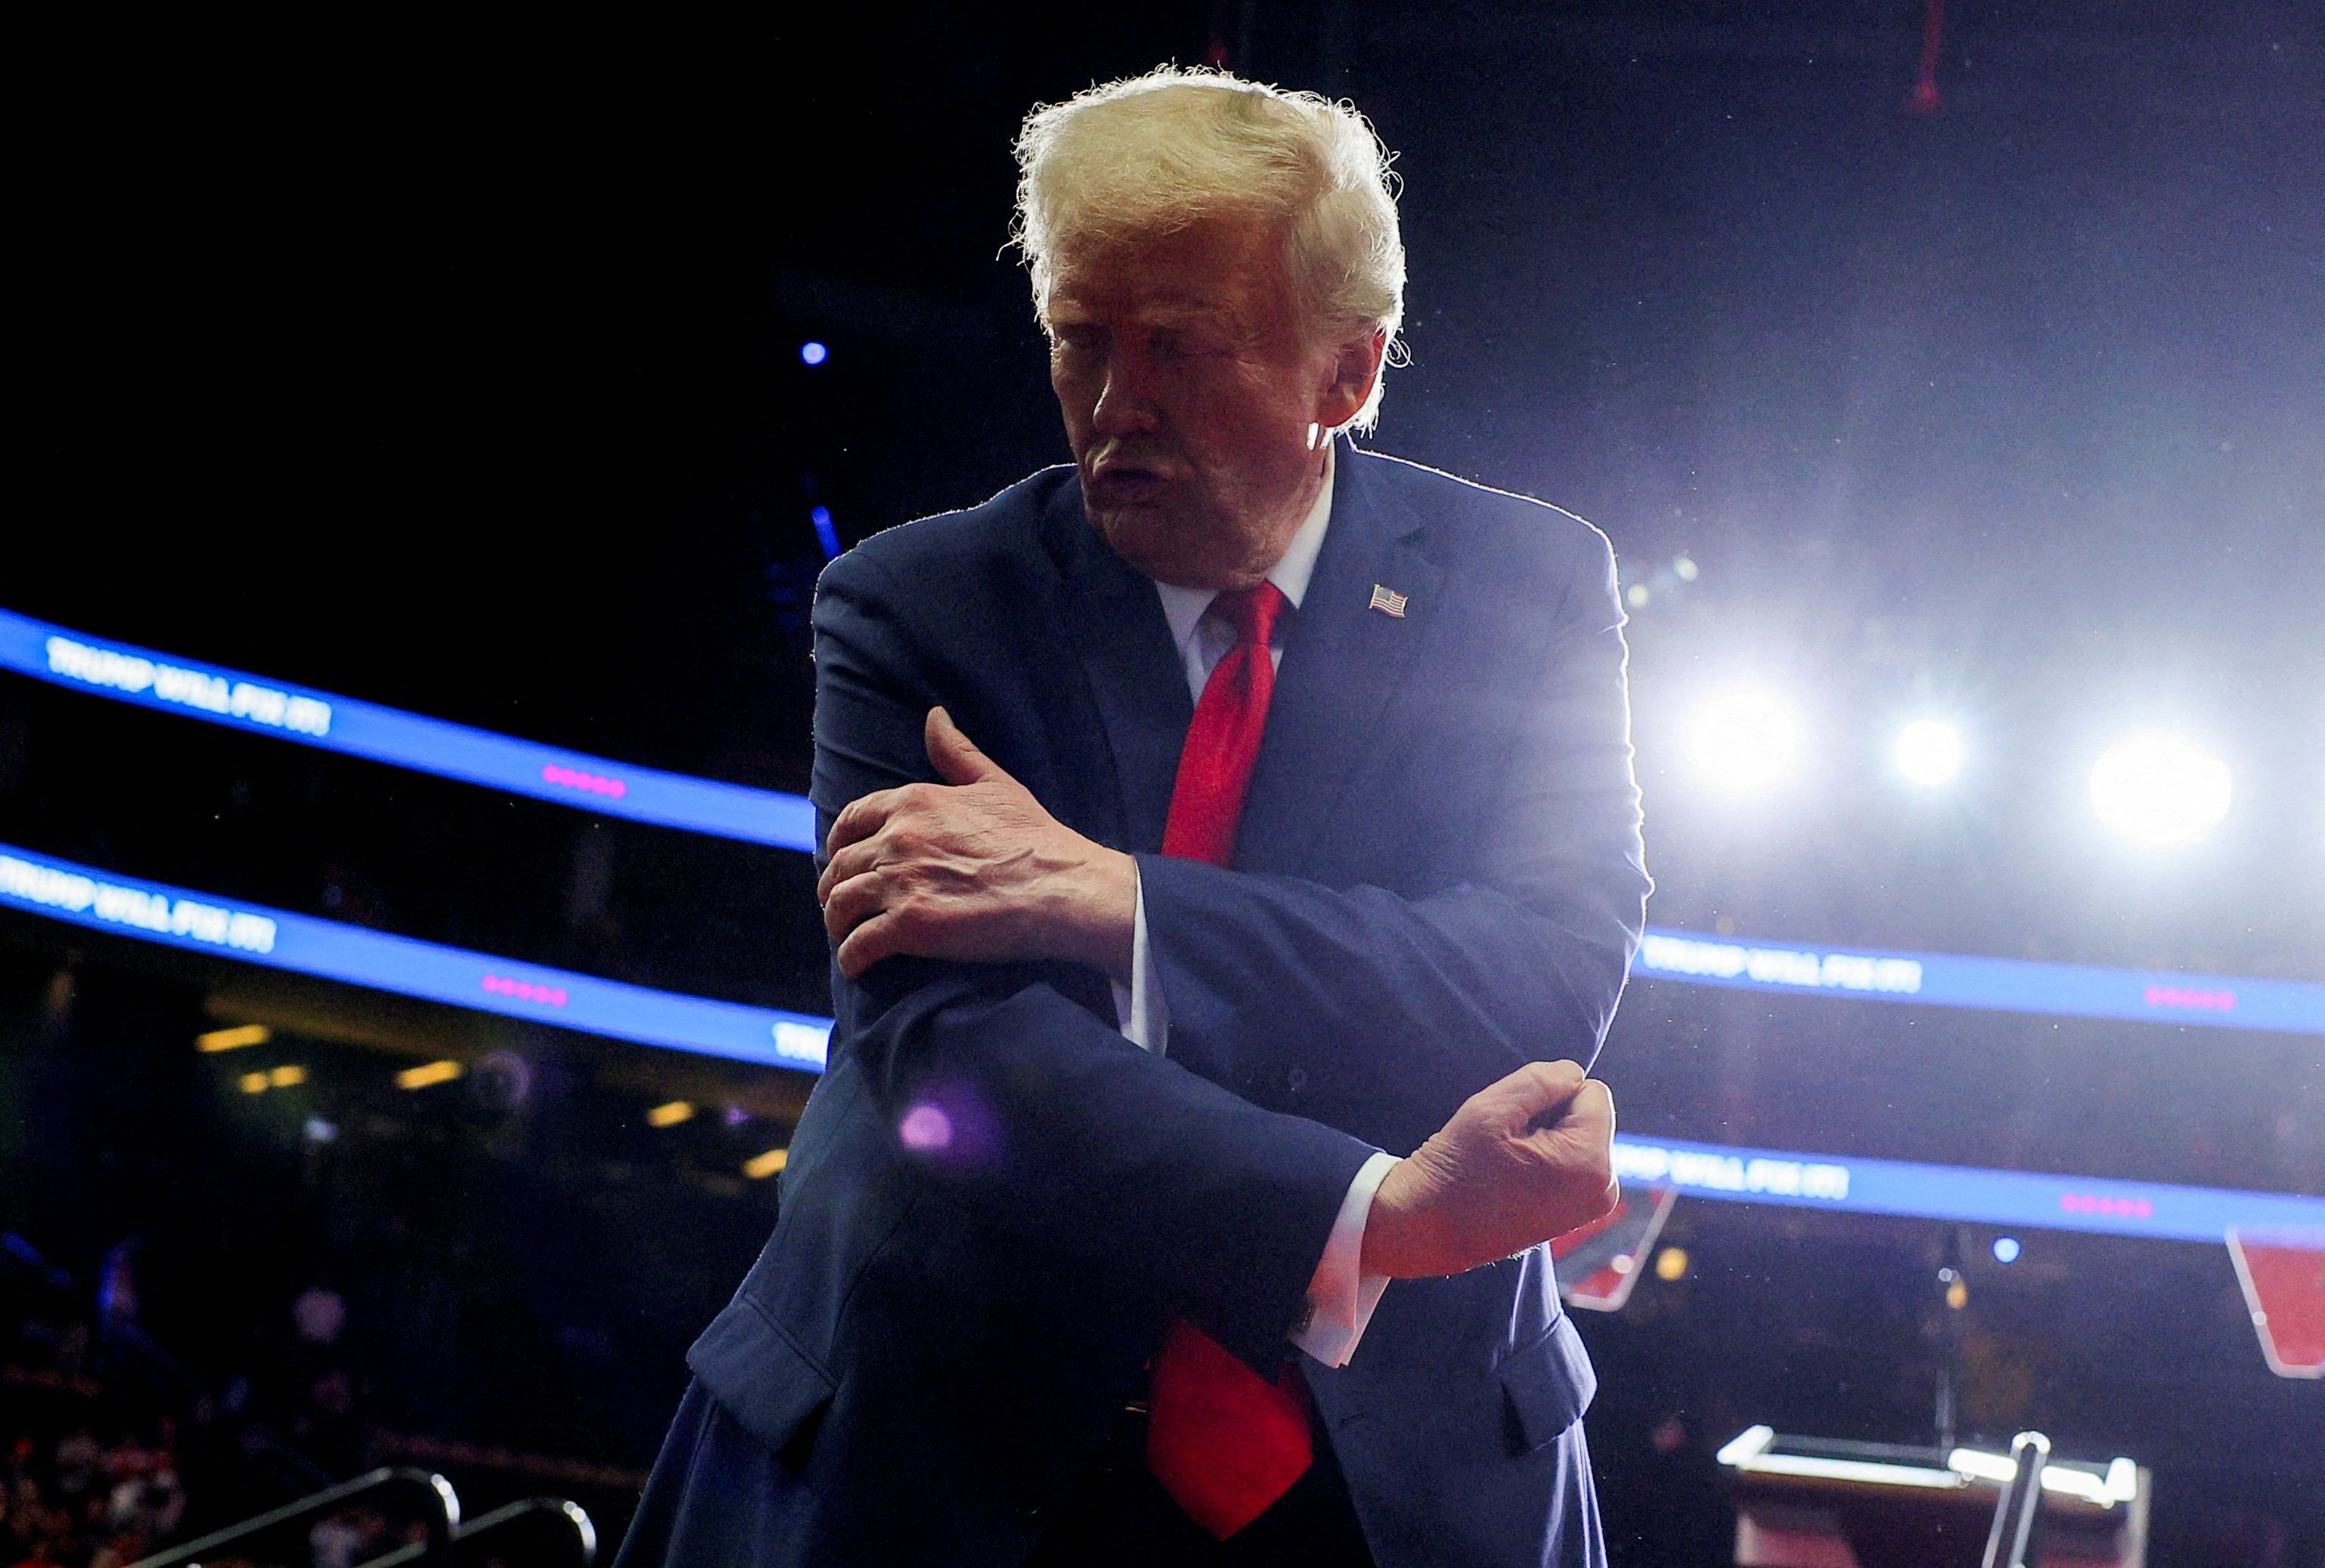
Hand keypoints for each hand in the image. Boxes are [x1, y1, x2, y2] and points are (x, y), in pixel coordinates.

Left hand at [817, 707, 1137, 979]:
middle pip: (841, 865)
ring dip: (836, 922)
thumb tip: (934, 715)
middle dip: (833, 885)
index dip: (839, 840)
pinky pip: (859, 944)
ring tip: (844, 934)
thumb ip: (957, 751)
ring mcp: (900, 883)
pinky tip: (857, 964)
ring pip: (841, 904)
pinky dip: (851, 958)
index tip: (841, 857)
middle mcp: (898, 839)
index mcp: (913, 802)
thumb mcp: (995, 783)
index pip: (852, 819)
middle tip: (840, 903)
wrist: (1061, 887)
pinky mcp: (909, 926)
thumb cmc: (1036, 837)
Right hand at [1360, 1060, 1617, 1278]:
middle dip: (1553, 1118)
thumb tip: (1574, 1072)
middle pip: (1589, 1115)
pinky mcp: (1579, 1212)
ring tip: (1510, 1161)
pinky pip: (1572, 1160)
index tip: (1518, 1125)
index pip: (1591, 1091)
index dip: (1550, 1096)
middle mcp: (1604, 1188)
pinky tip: (1516, 1175)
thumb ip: (1542, 1079)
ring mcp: (1593, 1204)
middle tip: (1510, 1146)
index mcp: (1591, 1163)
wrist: (1432, 1228)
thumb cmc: (1459, 1168)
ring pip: (1579, 1135)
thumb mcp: (1494, 1108)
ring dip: (1548, 1138)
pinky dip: (1548, 1158)